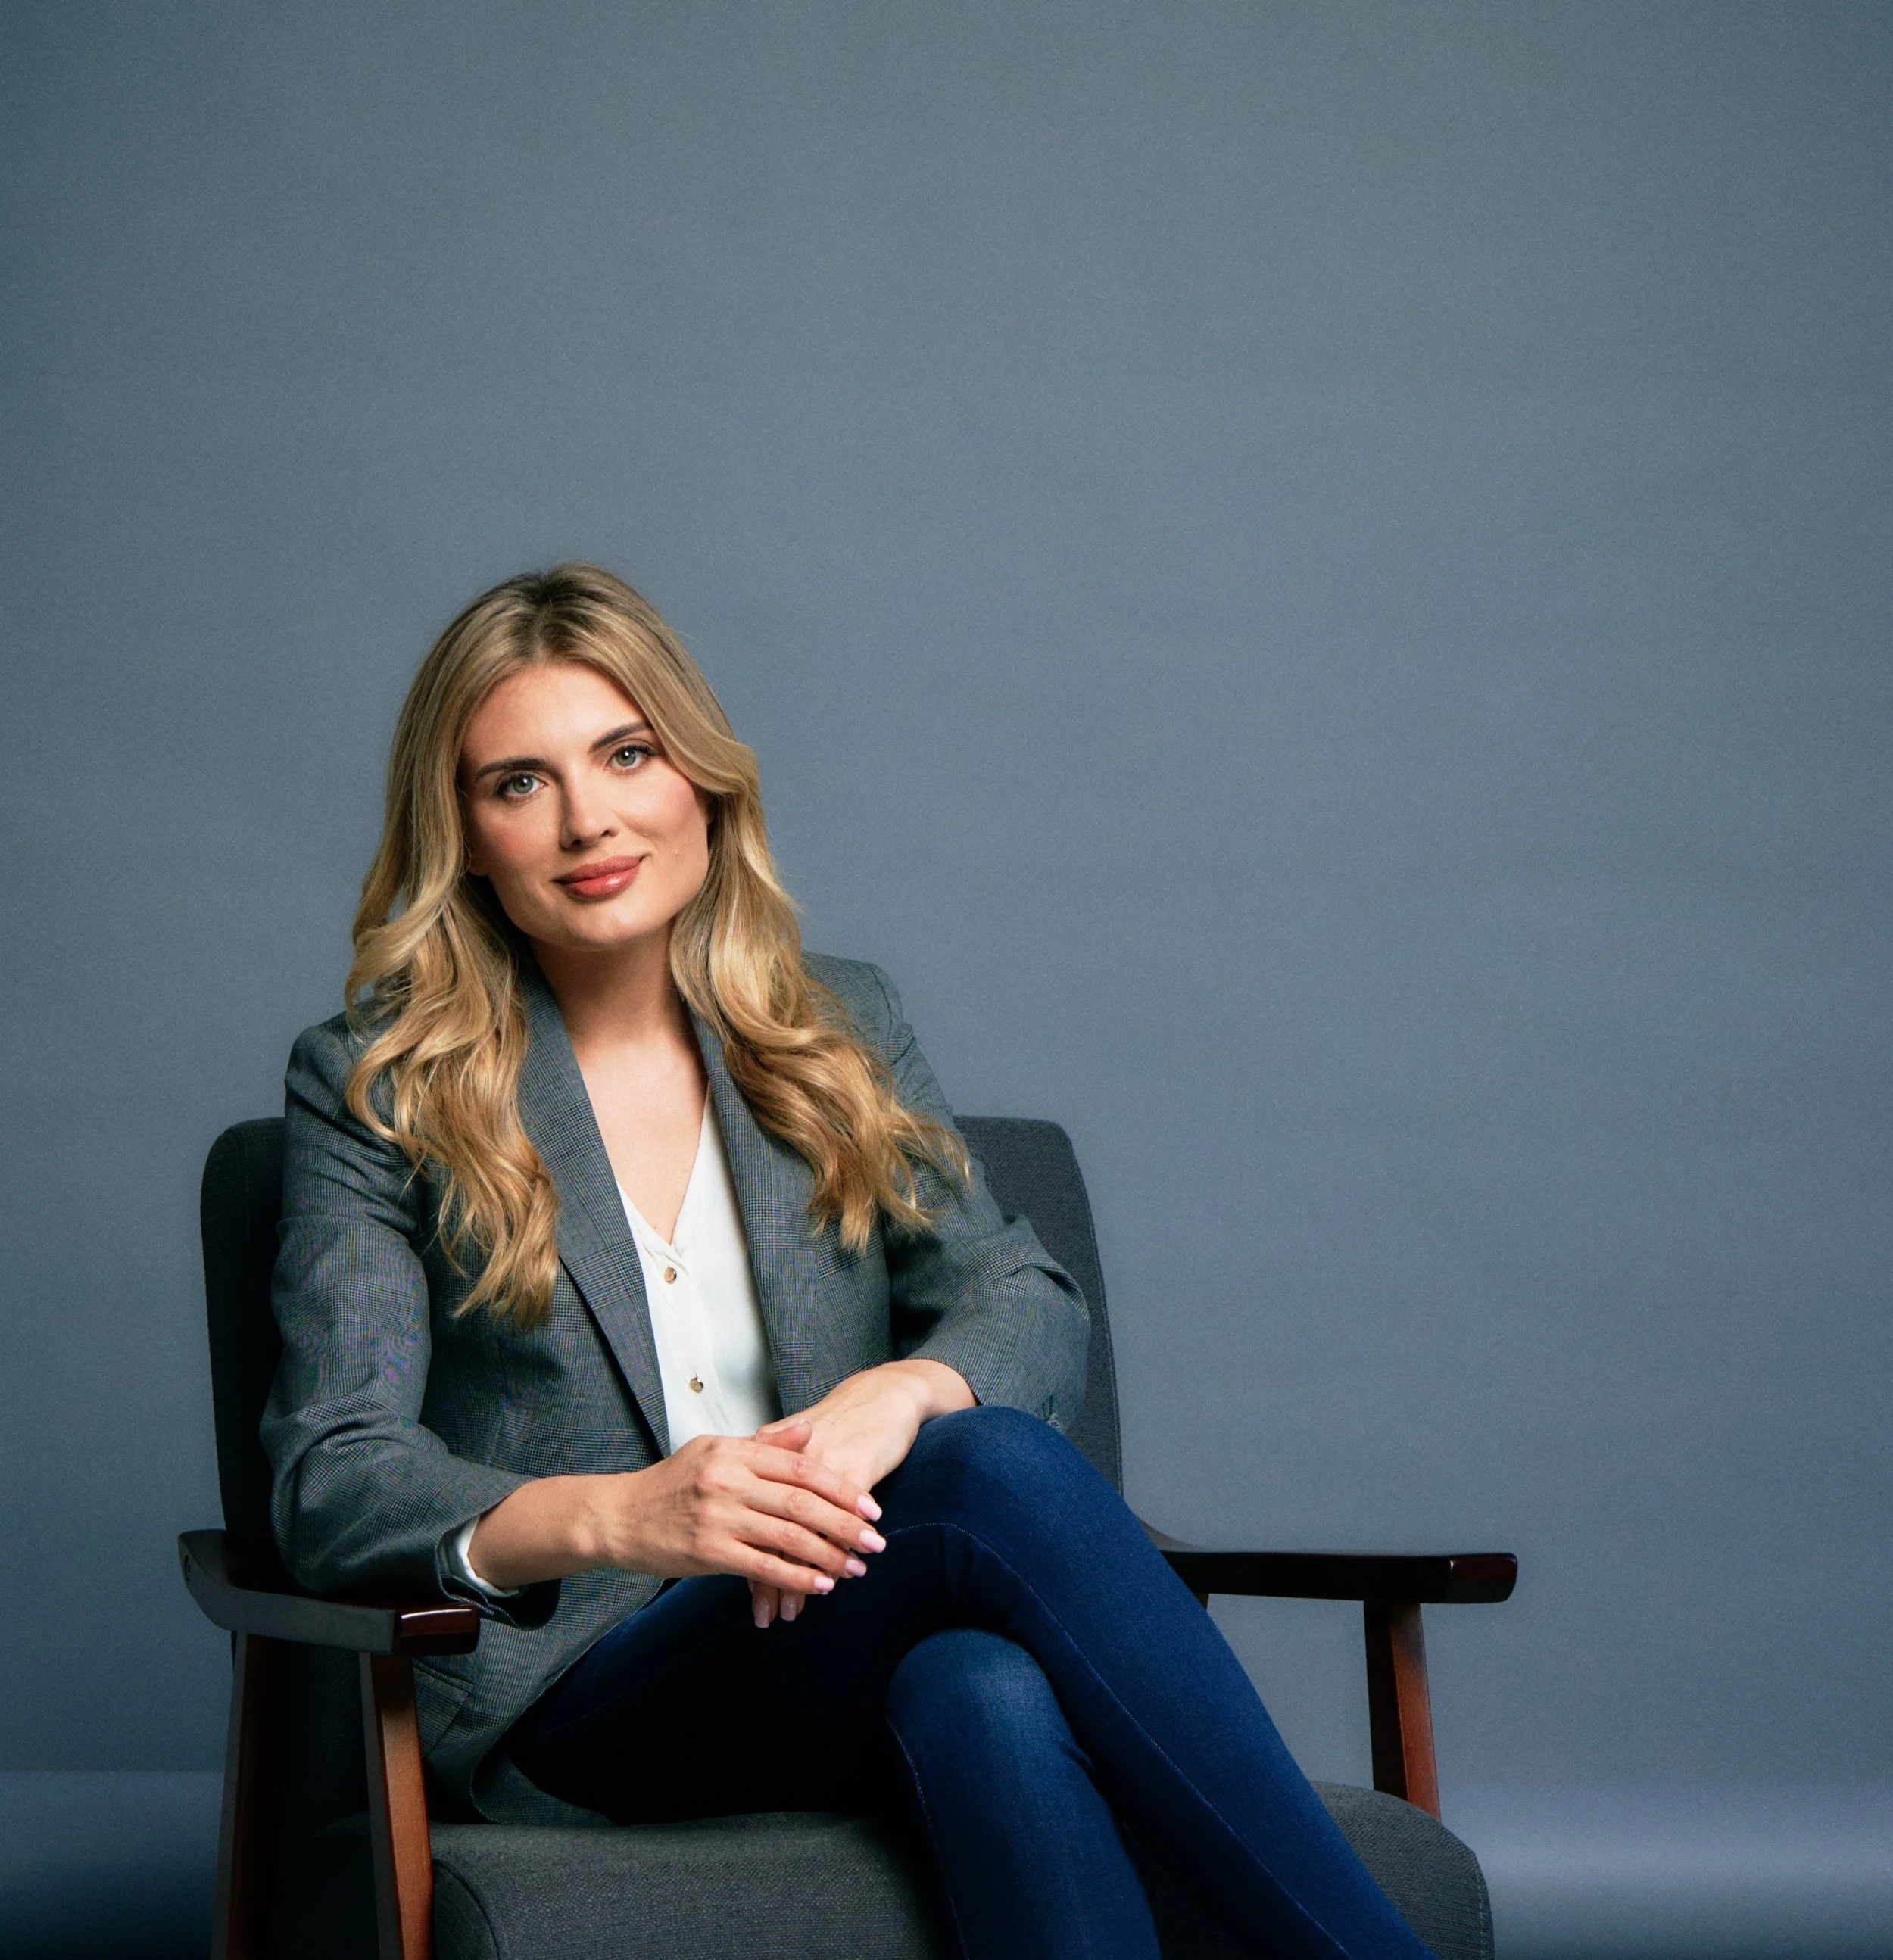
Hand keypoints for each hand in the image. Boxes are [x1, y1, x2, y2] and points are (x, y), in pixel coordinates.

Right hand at [465, 1419, 885, 1595]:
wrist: (619, 1516)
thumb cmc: (670, 1483)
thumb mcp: (715, 1450)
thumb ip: (765, 1445)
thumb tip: (810, 1432)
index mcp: (734, 1451)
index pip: (801, 1467)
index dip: (841, 1487)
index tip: (869, 1506)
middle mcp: (728, 1480)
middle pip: (801, 1502)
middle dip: (844, 1524)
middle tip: (875, 1541)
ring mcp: (718, 1517)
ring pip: (787, 1537)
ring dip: (827, 1555)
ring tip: (855, 1567)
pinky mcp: (708, 1552)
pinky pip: (762, 1567)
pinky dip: (795, 1578)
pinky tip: (819, 1585)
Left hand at [747, 1360, 972, 1628]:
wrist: (884, 1395)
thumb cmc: (842, 1422)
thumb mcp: (799, 1444)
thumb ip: (771, 1475)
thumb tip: (749, 1509)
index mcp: (766, 1453)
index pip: (742, 1513)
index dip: (737, 1553)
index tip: (733, 1589)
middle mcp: (786, 1463)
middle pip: (765, 1530)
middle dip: (764, 1579)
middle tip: (765, 1616)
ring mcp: (818, 1470)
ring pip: (797, 1536)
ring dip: (796, 1581)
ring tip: (790, 1614)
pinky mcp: (851, 1474)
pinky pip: (835, 1527)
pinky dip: (831, 1559)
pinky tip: (828, 1584)